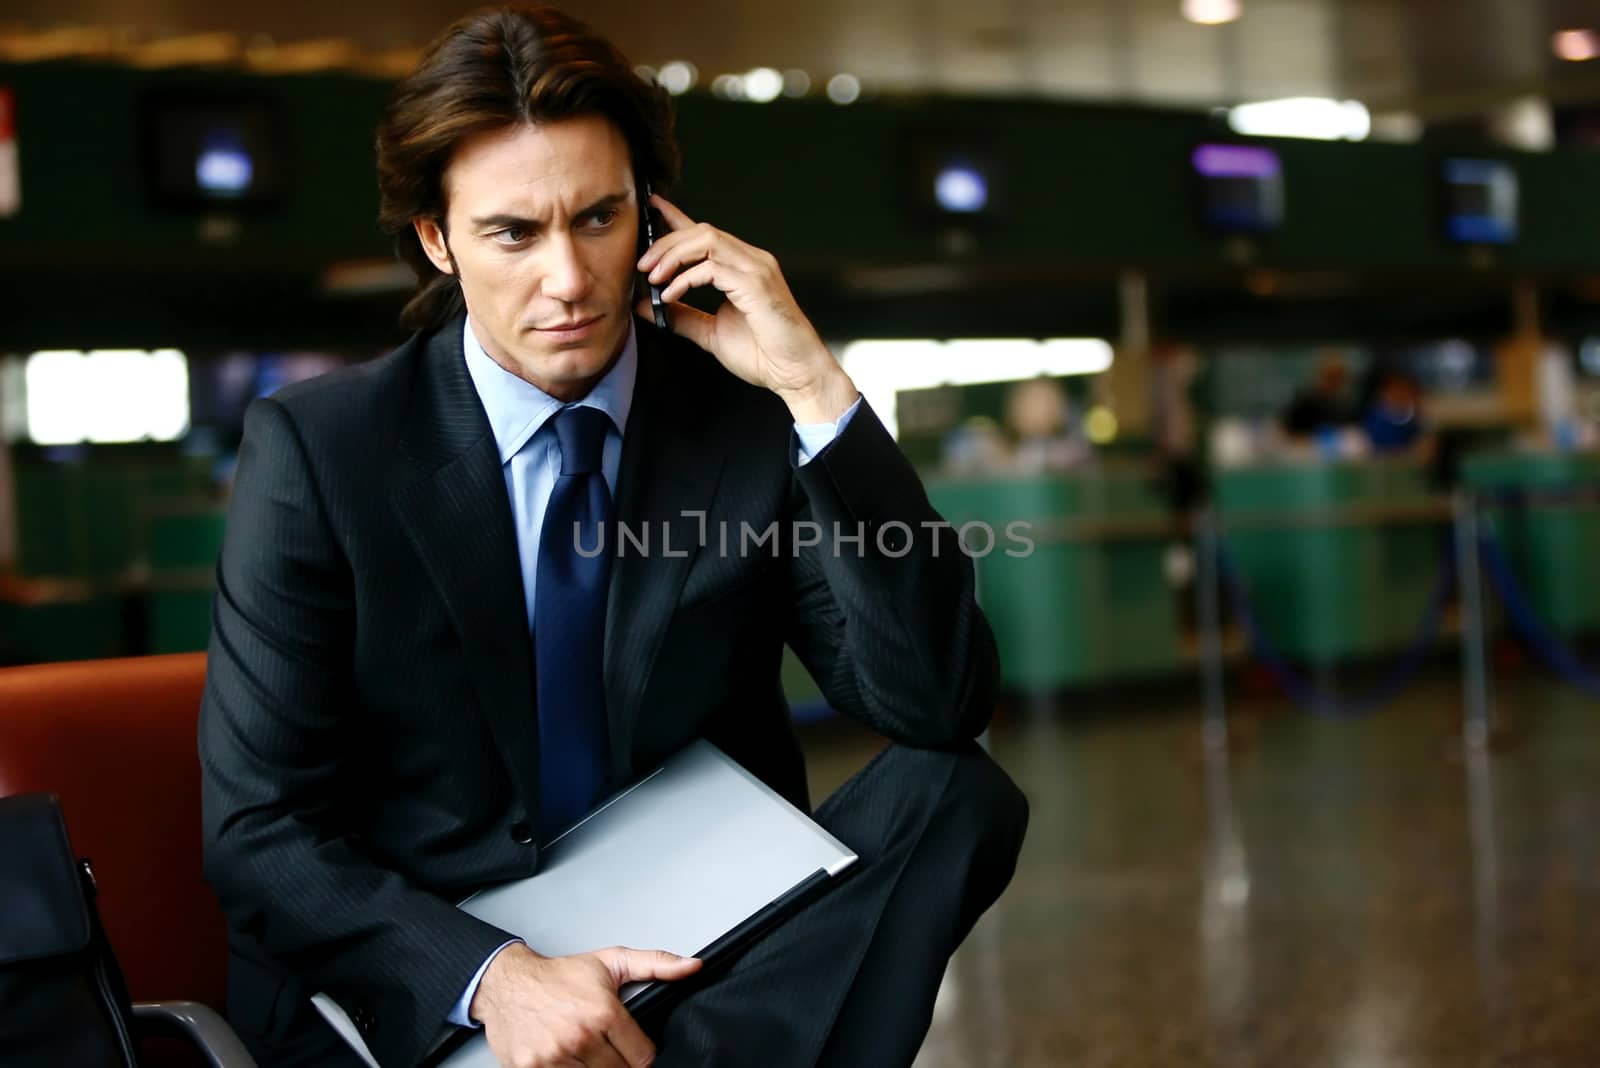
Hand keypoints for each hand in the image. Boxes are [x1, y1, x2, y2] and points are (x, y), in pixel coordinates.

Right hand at [469, 942, 700, 1066]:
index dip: (641, 1054)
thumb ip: (656, 964)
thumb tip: (692, 967)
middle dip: (617, 1063)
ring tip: (584, 1051)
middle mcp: (580, 1037)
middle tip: (604, 1047)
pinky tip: (566, 1059)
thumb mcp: (611, 962)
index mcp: (603, 1012)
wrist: (508, 984)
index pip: (643, 1057)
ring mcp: (554, 1057)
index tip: (632, 1048)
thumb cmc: (559, 976)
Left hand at [635, 194, 857, 423]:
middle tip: (642, 264)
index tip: (652, 209)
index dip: (677, 218)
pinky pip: (712, 268)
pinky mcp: (756, 284)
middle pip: (701, 231)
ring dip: (674, 254)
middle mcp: (751, 261)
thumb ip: (681, 316)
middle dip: (666, 243)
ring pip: (707, 240)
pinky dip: (685, 278)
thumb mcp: (711, 332)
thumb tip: (646, 305)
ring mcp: (756, 269)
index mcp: (742, 268)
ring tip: (653, 276)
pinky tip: (670, 294)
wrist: (795, 373)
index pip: (705, 234)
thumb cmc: (764, 354)